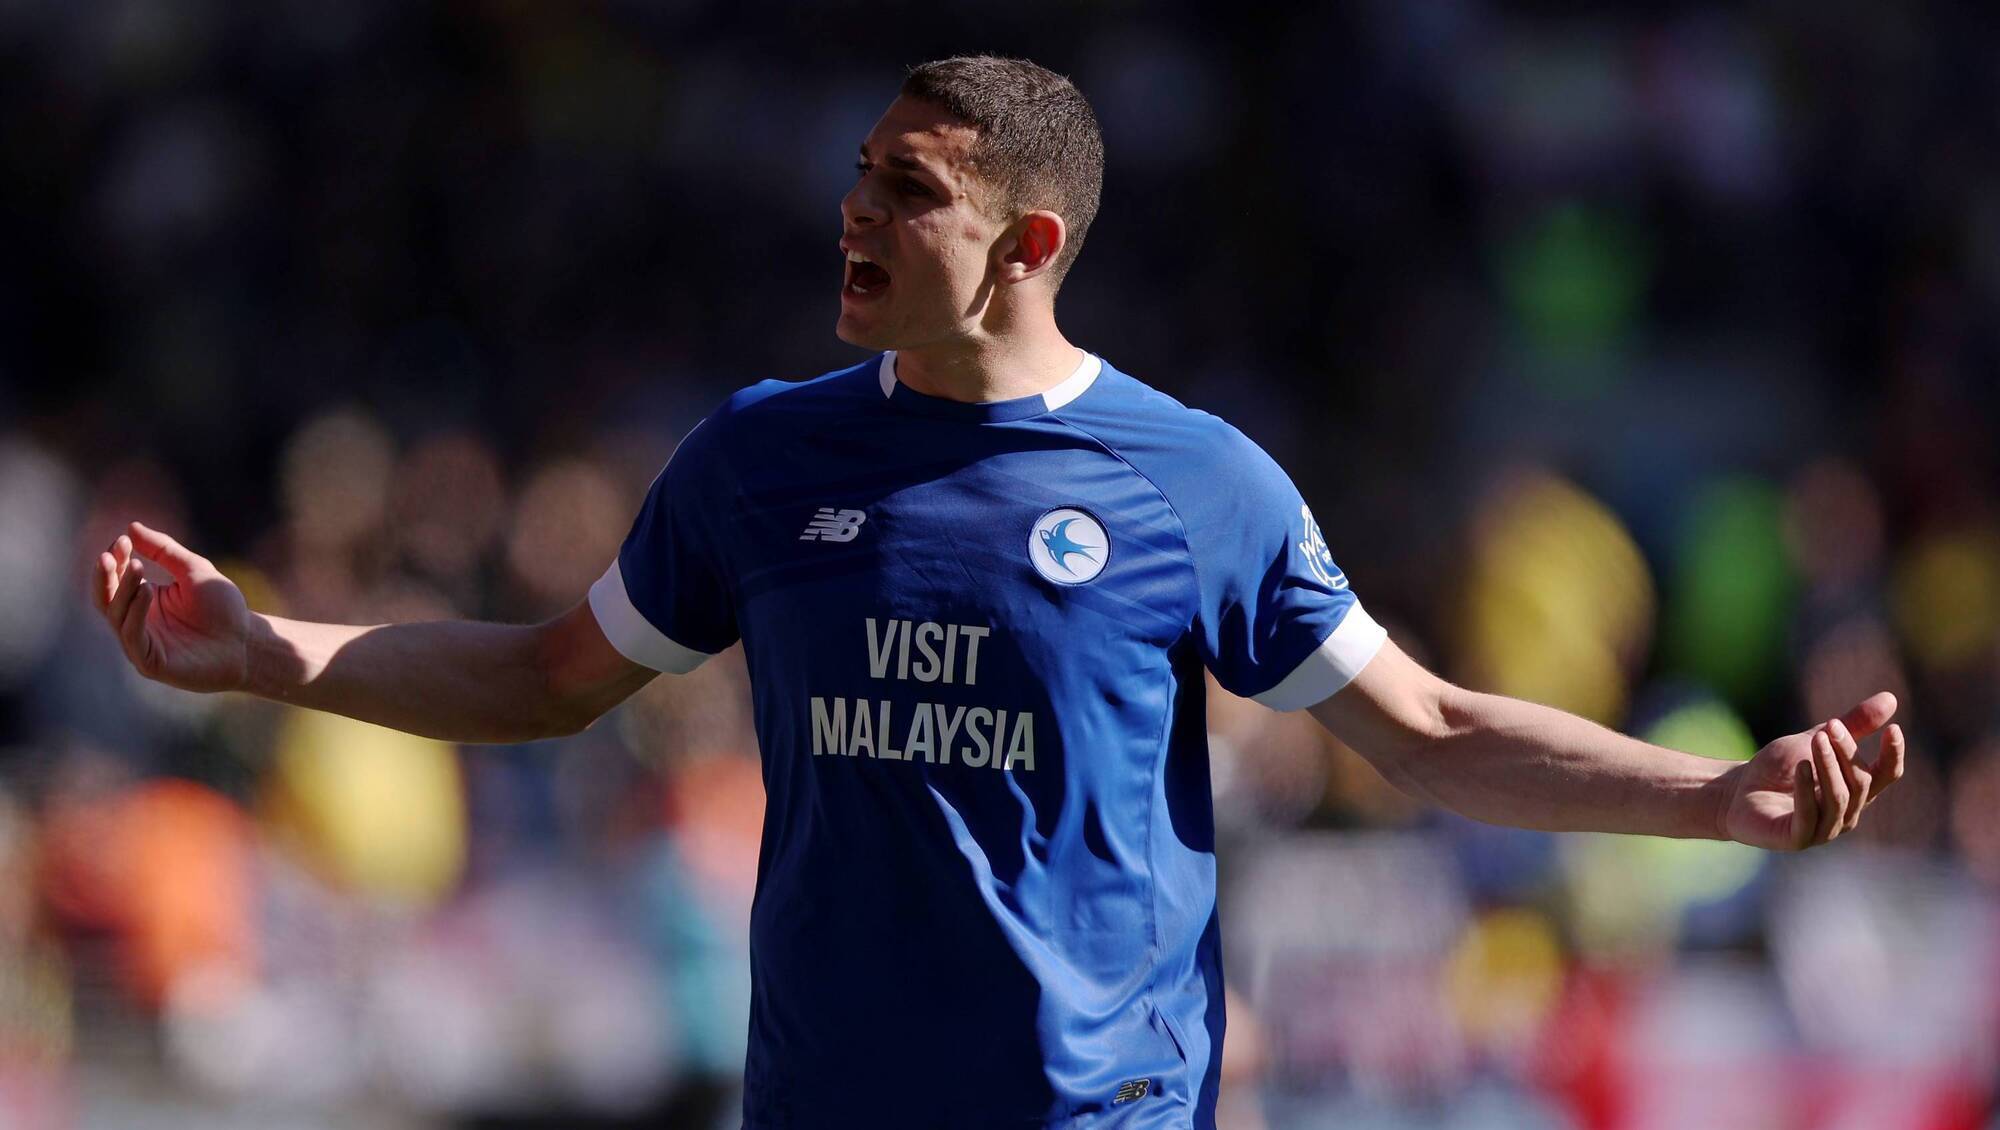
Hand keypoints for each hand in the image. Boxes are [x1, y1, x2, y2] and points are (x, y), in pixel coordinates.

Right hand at [91, 521, 252, 693]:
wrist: (248, 641)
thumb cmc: (223, 608)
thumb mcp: (193, 570)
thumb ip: (163, 550)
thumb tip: (131, 527)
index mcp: (143, 600)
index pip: (116, 579)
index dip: (116, 559)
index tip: (123, 540)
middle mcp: (136, 622)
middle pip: (106, 598)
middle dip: (105, 575)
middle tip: (109, 555)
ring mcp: (141, 643)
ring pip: (117, 615)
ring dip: (123, 589)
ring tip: (137, 567)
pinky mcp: (150, 662)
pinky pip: (133, 636)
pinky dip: (135, 613)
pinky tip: (146, 591)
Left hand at [1719, 692, 1906, 850]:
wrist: (1736, 791)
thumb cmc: (1779, 768)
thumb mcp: (1816, 740)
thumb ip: (1852, 725)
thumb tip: (1891, 698)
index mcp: (1855, 791)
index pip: (1886, 776)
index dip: (1893, 755)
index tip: (1893, 729)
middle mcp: (1847, 813)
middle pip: (1860, 782)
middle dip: (1846, 752)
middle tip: (1830, 727)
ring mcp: (1824, 830)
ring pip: (1839, 798)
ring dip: (1829, 766)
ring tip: (1817, 740)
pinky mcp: (1797, 838)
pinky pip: (1809, 815)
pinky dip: (1806, 790)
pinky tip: (1801, 766)